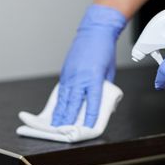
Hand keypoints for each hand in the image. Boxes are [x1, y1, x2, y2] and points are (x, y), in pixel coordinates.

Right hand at [52, 4, 126, 126]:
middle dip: (68, 120)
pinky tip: (55, 111)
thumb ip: (106, 89)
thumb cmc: (104, 51)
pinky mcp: (65, 73)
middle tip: (64, 133)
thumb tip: (104, 103)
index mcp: (94, 77)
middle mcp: (80, 77)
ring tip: (55, 126)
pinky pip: (61, 91)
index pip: (92, 102)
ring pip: (63, 99)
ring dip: (59, 114)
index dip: (89, 117)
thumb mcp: (110, 72)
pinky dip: (57, 103)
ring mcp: (70, 75)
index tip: (87, 128)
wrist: (94, 32)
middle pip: (73, 103)